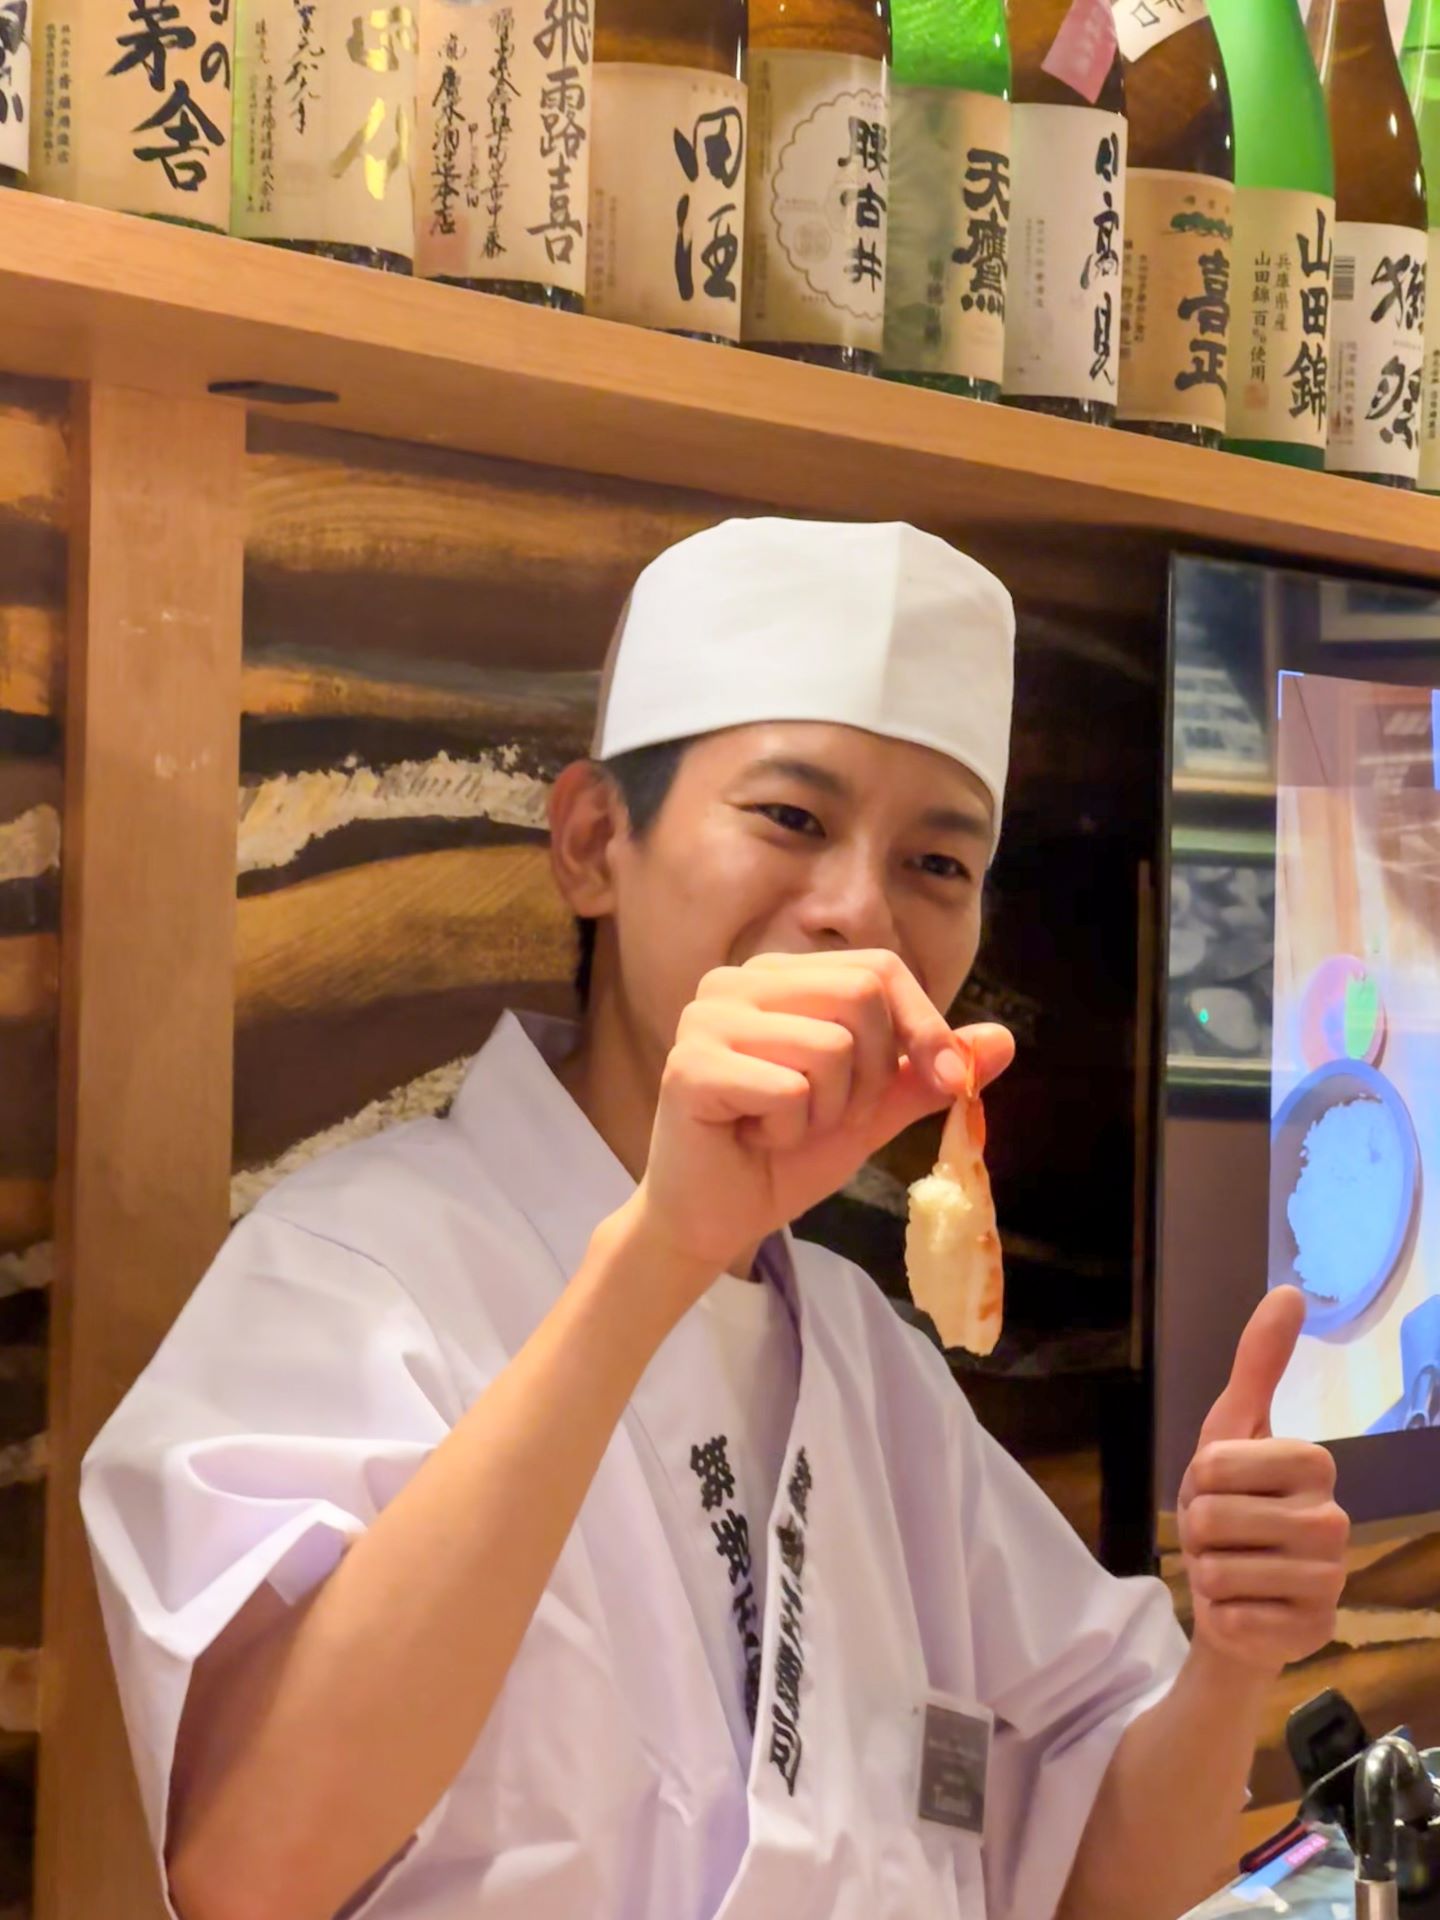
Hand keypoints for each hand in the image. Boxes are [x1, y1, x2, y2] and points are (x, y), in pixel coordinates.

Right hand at [635, 950, 1013, 1287]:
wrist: (713, 1220)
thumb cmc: (783, 1158)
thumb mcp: (871, 1112)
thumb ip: (926, 1073)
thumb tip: (1003, 1039)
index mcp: (780, 977)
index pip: (878, 968)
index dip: (924, 1025)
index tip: (949, 1084)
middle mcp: (737, 981)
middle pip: (860, 994)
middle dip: (872, 1074)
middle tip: (830, 1115)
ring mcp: (708, 1018)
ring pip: (830, 1046)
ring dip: (828, 1110)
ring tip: (785, 1128)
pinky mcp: (690, 1065)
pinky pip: (788, 1089)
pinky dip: (789, 1131)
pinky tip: (754, 1138)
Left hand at [1179, 1287, 1348, 1675]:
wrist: (1236, 1593)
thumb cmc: (1232, 1502)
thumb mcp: (1232, 1428)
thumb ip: (1259, 1361)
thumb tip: (1289, 1291)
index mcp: (1316, 1465)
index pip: (1215, 1464)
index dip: (1201, 1479)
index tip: (1224, 1487)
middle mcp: (1335, 1521)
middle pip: (1212, 1517)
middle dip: (1198, 1529)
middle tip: (1223, 1535)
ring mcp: (1329, 1581)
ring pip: (1219, 1569)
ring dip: (1208, 1571)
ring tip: (1232, 1569)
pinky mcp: (1311, 1633)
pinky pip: (1231, 1616)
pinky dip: (1221, 1614)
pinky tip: (1245, 1608)